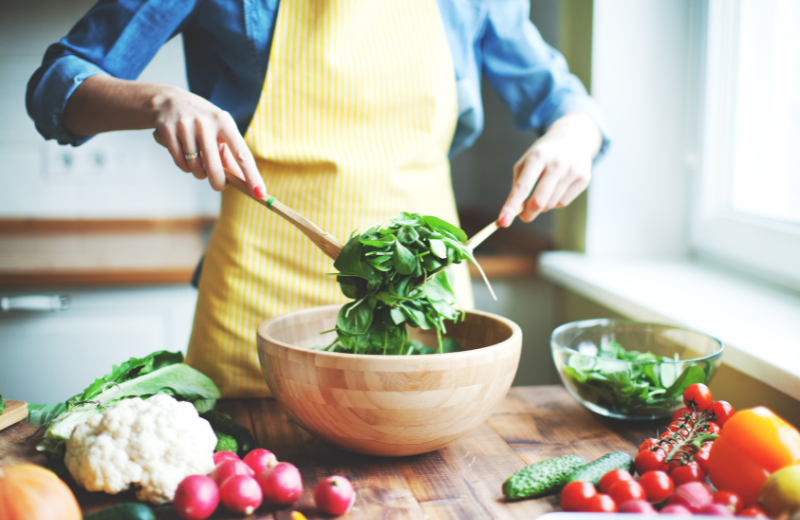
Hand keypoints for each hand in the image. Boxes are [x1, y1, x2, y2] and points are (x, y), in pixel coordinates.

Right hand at [151, 87, 264, 196]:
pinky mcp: (168, 132)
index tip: (260, 193)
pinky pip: (180, 163)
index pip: (242, 154)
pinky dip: (185, 167)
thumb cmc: (203, 121)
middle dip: (218, 183)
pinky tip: (186, 156)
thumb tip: (244, 181)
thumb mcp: (220, 130)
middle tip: (219, 186)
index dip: (251, 175)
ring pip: (195, 167)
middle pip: (214, 167)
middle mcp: (206, 123)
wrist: (169, 100)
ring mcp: (186, 127)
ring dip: (199, 172)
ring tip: (199, 162)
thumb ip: (231, 155)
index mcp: (224, 122)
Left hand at [498, 112, 601, 226]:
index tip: (503, 221)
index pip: (522, 187)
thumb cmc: (544, 153)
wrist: (573, 137)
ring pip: (551, 204)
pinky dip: (555, 202)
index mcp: (538, 157)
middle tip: (523, 216)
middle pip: (539, 201)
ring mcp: (572, 171)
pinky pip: (564, 202)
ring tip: (543, 191)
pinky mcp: (584, 178)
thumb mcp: (526, 161)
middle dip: (528, 214)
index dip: (511, 206)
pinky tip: (556, 188)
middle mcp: (557, 163)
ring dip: (542, 205)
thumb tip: (515, 210)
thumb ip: (518, 184)